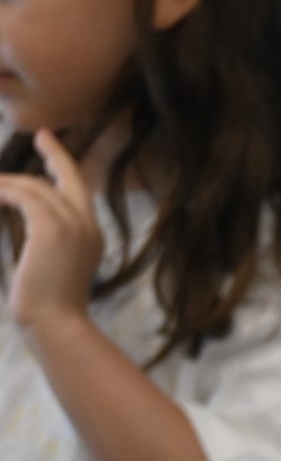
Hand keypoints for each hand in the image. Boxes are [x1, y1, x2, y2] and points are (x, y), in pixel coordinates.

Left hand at [0, 130, 106, 335]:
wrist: (57, 323)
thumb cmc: (53, 308)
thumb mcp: (56, 269)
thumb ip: (52, 244)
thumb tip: (34, 229)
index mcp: (93, 237)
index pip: (79, 193)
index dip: (65, 167)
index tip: (51, 146)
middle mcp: (89, 226)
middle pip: (68, 178)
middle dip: (54, 154)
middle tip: (41, 136)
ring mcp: (73, 225)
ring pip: (37, 188)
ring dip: (8, 184)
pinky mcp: (51, 227)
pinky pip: (23, 196)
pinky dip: (4, 193)